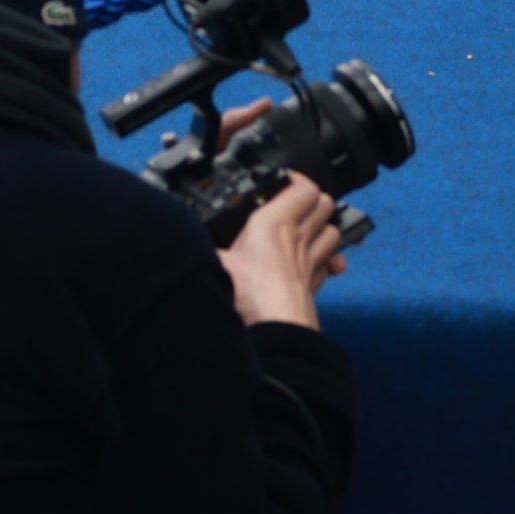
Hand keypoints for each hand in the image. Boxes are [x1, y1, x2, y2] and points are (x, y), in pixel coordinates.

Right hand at [215, 174, 350, 329]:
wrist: (276, 333)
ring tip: (306, 229)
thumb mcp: (214, 263)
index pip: (304, 187)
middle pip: (325, 204)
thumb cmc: (249, 299)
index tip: (281, 181)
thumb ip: (200, 246)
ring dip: (323, 227)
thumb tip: (181, 243)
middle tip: (294, 203)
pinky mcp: (314, 285)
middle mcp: (297, 238)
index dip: (296, 180)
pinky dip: (326, 261)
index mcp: (274, 223)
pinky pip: (329, 264)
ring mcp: (310, 262)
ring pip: (333, 232)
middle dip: (313, 200)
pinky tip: (313, 264)